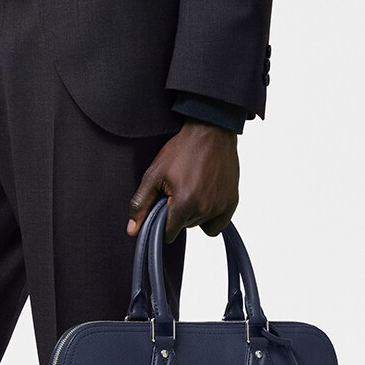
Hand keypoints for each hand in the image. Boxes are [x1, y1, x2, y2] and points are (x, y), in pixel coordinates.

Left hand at [127, 120, 239, 240]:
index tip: (164, 204)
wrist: (211, 131)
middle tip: (178, 190)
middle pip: (184, 227)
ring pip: (200, 224)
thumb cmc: (182, 149)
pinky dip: (210, 216)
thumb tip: (132, 231)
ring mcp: (221, 206)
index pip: (168, 233)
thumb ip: (140, 204)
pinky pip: (217, 224)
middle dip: (178, 214)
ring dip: (194, 213)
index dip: (162, 220)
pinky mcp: (232, 202)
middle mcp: (205, 208)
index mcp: (184, 203)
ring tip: (192, 188)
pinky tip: (205, 198)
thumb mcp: (154, 174)